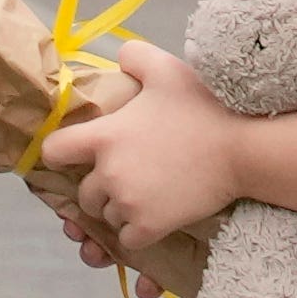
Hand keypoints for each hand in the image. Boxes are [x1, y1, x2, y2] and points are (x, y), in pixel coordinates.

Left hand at [36, 39, 239, 255]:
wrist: (242, 149)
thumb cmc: (205, 107)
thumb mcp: (166, 70)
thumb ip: (135, 57)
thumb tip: (121, 57)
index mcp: (104, 136)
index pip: (54, 151)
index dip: (61, 155)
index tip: (75, 157)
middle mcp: (109, 172)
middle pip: (84, 194)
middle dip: (99, 191)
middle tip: (127, 181)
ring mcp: (129, 202)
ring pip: (108, 218)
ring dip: (121, 211)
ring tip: (146, 198)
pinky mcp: (151, 225)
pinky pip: (128, 240)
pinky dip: (137, 233)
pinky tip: (154, 219)